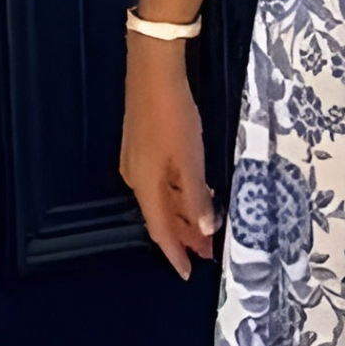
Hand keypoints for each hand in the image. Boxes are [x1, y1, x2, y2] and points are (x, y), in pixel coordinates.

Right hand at [119, 36, 217, 279]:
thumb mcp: (190, 159)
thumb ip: (196, 195)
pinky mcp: (142, 148)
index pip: (160, 230)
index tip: (187, 272)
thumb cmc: (173, 117)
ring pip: (162, 200)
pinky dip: (179, 195)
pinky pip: (161, 183)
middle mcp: (136, 179)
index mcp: (146, 186)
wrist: (153, 73)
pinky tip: (196, 193)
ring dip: (183, 215)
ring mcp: (137, 163)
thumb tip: (202, 230)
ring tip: (206, 227)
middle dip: (184, 236)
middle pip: (161, 217)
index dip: (175, 252)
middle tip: (207, 251)